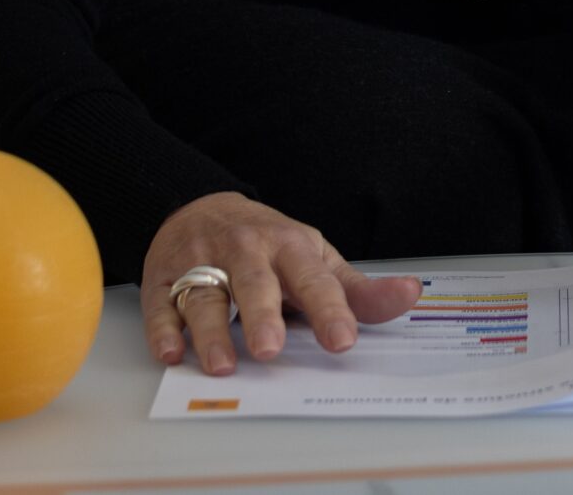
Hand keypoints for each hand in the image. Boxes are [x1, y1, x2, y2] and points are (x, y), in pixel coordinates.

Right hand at [140, 192, 421, 374]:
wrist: (200, 207)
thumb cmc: (268, 246)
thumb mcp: (315, 258)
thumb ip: (357, 290)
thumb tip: (410, 296)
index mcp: (289, 247)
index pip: (313, 280)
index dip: (329, 310)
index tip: (342, 340)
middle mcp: (245, 252)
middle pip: (254, 283)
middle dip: (261, 316)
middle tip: (271, 350)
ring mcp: (201, 263)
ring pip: (205, 296)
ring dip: (211, 331)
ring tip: (222, 365)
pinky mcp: (164, 278)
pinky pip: (162, 305)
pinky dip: (164, 329)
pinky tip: (172, 352)